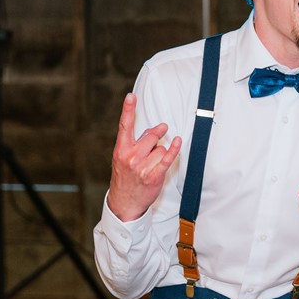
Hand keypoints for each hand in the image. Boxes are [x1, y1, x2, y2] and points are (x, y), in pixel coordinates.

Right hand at [106, 93, 181, 221]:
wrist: (124, 202)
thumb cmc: (125, 178)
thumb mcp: (123, 159)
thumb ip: (135, 143)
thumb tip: (154, 130)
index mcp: (120, 150)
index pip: (125, 126)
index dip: (128, 110)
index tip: (130, 96)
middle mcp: (130, 157)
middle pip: (151, 136)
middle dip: (157, 135)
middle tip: (160, 131)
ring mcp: (141, 167)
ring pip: (161, 148)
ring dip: (161, 153)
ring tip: (152, 164)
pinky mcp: (153, 175)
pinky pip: (167, 158)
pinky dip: (174, 149)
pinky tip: (177, 141)